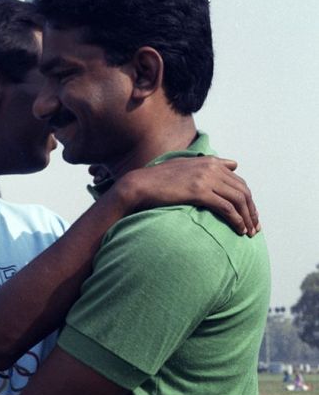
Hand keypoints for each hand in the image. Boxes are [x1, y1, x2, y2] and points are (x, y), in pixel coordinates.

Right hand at [117, 156, 258, 235]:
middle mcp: (211, 167)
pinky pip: (226, 207)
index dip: (248, 200)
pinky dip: (236, 219)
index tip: (250, 215)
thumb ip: (210, 164)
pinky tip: (238, 229)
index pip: (239, 182)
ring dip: (247, 217)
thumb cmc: (158, 179)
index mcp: (210, 161)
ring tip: (248, 232)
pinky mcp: (199, 191)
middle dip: (251, 211)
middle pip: (243, 191)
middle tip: (254, 227)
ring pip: (238, 200)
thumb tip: (234, 164)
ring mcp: (206, 179)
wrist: (139, 185)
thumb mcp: (186, 165)